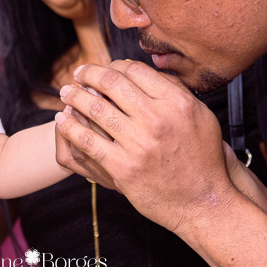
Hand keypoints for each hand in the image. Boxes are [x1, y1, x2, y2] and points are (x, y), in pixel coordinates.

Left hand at [55, 60, 232, 233]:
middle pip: (111, 84)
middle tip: (78, 74)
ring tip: (65, 92)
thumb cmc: (203, 158)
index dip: (113, 65)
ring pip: (95, 109)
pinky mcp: (122, 167)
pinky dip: (70, 127)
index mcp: (176, 102)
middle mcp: (157, 119)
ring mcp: (138, 144)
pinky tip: (62, 120)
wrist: (204, 201)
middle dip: (89, 74)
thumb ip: (174, 91)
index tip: (103, 70)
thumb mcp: (200, 116)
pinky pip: (88, 141)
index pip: (134, 71)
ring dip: (74, 97)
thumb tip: (144, 70)